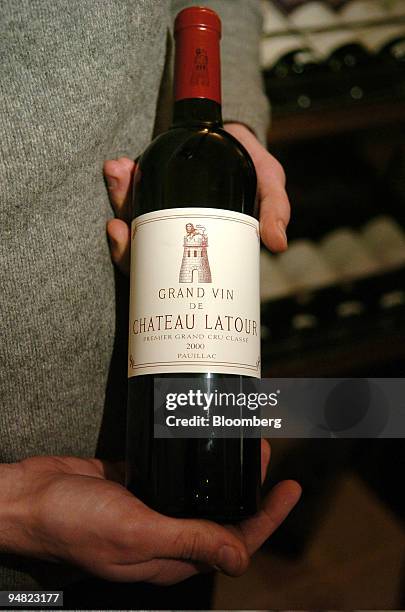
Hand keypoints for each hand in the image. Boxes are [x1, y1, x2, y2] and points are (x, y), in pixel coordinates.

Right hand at [0, 446, 299, 584]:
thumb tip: (241, 557)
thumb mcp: (136, 533)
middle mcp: (166, 533)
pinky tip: (200, 434)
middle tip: (263, 450)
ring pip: (199, 489)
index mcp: (171, 556)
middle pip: (221, 512)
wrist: (30, 497)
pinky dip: (192, 453)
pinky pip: (173, 468)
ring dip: (223, 468)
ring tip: (240, 436)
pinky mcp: (136, 481)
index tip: (290, 488)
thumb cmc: (75, 522)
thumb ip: (188, 541)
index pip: (233, 541)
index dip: (266, 518)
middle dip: (249, 486)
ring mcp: (151, 506)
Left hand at [104, 124, 289, 273]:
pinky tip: (118, 167)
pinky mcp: (153, 179)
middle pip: (141, 244)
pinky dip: (121, 178)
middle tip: (118, 224)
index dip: (140, 263)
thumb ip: (274, 209)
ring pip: (130, 214)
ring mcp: (160, 203)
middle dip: (122, 238)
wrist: (236, 132)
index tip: (126, 241)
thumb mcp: (268, 184)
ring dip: (118, 199)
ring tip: (116, 176)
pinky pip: (130, 187)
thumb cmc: (252, 166)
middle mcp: (173, 228)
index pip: (165, 263)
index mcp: (197, 242)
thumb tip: (277, 244)